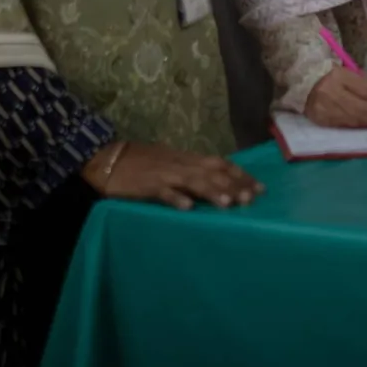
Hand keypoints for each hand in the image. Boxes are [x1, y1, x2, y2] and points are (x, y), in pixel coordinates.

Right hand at [92, 142, 260, 209]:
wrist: (107, 158)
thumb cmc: (140, 162)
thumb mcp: (170, 163)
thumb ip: (191, 171)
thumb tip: (216, 182)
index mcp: (186, 158)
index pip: (220, 164)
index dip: (240, 175)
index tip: (259, 187)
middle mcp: (180, 164)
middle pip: (212, 172)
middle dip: (233, 185)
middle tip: (252, 198)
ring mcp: (164, 173)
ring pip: (192, 181)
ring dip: (211, 192)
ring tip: (228, 204)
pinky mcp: (146, 185)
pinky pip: (163, 192)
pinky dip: (175, 198)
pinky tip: (187, 208)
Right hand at [304, 68, 366, 129]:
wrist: (303, 84)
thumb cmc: (333, 78)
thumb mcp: (351, 74)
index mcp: (340, 76)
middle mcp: (331, 92)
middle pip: (362, 108)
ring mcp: (324, 108)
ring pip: (354, 119)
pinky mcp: (320, 120)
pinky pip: (344, 125)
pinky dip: (358, 126)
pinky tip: (365, 125)